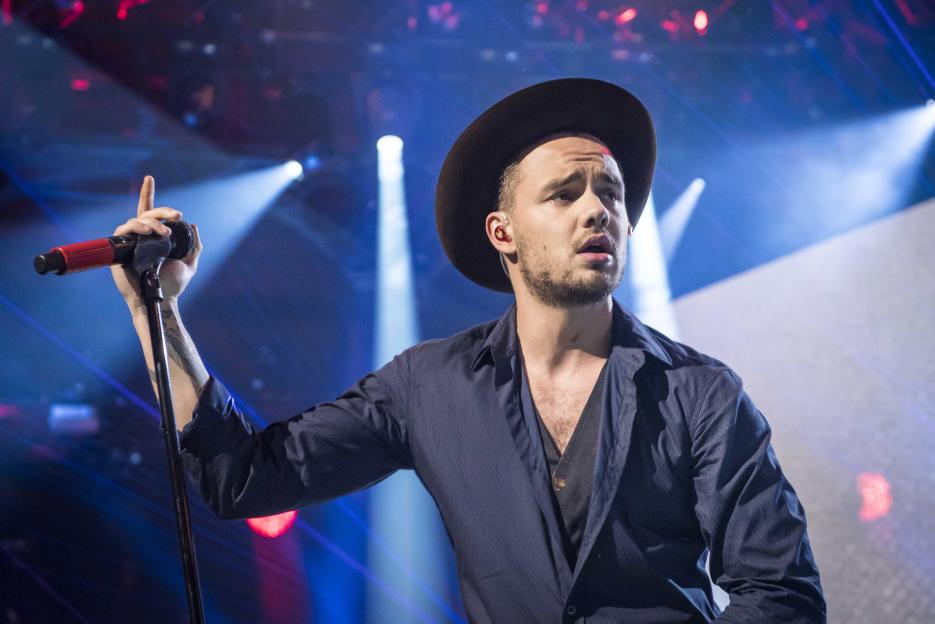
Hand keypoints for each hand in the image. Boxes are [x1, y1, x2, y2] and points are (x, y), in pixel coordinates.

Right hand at [111, 176, 201, 307]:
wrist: (161, 299)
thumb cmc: (173, 285)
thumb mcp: (190, 262)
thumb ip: (194, 244)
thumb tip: (193, 224)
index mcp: (156, 238)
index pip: (151, 213)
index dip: (148, 195)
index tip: (149, 177)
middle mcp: (141, 238)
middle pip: (146, 214)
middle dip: (161, 211)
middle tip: (176, 216)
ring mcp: (130, 242)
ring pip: (135, 220)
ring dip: (150, 222)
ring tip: (163, 233)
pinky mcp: (120, 250)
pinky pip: (122, 230)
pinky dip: (134, 227)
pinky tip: (146, 232)